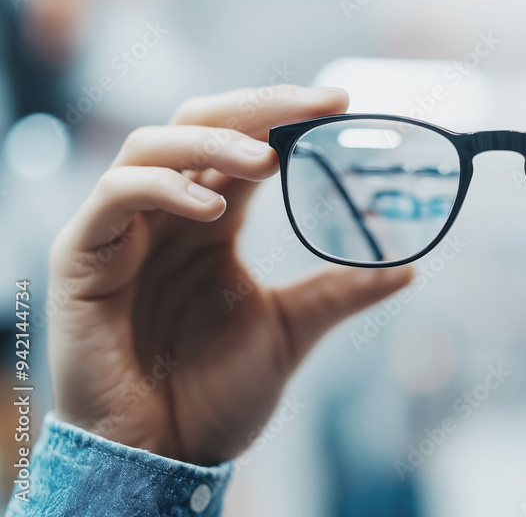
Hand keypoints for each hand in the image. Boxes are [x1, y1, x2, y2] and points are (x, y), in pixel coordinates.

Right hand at [48, 85, 411, 465]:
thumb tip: (407, 268)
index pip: (245, 146)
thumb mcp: (291, 331)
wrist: (163, 456)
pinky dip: (162, 188)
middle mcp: (167, 215)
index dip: (286, 117)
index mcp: (211, 223)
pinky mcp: (83, 256)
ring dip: (212, 141)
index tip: (342, 105)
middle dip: (258, 107)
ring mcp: (122, 231)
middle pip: (200, 124)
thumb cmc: (214, 395)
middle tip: (317, 104)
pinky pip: (115, 196)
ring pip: (152, 145)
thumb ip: (340, 292)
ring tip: (268, 158)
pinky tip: (210, 208)